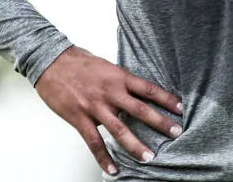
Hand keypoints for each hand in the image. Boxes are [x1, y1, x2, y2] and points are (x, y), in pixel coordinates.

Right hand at [35, 46, 182, 175]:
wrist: (52, 62)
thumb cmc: (79, 62)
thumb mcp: (105, 66)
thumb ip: (120, 81)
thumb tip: (135, 93)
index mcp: (118, 76)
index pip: (147, 88)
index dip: (166, 98)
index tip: (180, 107)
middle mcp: (110, 92)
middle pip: (140, 110)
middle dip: (159, 122)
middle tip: (176, 132)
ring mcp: (95, 106)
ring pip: (119, 130)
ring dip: (136, 145)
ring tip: (150, 157)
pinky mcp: (80, 118)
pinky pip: (94, 142)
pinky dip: (104, 158)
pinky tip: (112, 169)